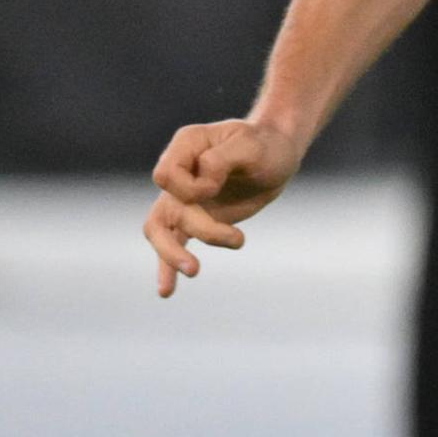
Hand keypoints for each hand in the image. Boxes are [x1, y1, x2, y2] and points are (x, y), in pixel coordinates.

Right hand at [144, 116, 303, 295]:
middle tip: (196, 266)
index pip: (166, 175)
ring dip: (172, 256)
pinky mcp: (195, 218)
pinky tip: (167, 291)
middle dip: (175, 241)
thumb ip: (221, 160)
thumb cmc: (265, 145)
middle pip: (160, 212)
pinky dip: (169, 267)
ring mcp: (183, 197)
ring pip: (161, 232)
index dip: (190, 189)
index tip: (217, 186)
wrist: (277, 154)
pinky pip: (175, 243)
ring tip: (194, 271)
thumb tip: (203, 184)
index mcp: (185, 146)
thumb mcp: (250, 146)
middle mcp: (177, 172)